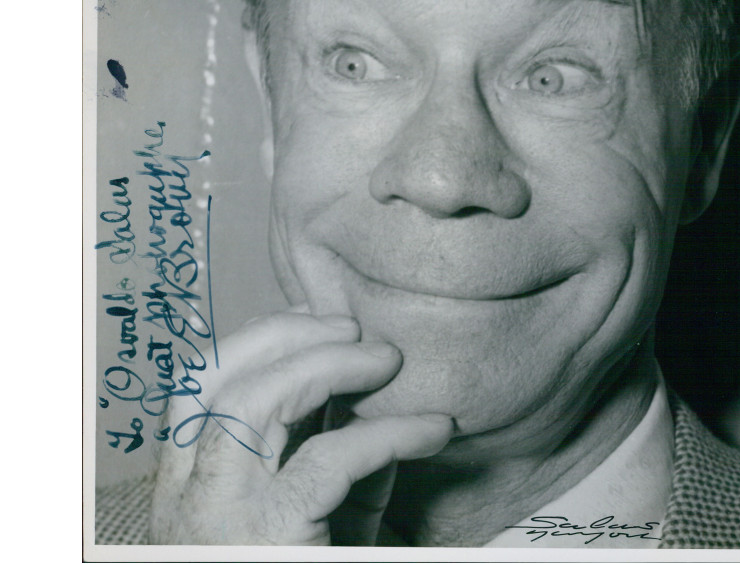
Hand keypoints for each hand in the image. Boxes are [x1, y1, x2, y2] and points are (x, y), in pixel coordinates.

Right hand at [149, 310, 452, 544]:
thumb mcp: (323, 520)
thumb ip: (344, 465)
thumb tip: (382, 405)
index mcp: (191, 481)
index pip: (199, 382)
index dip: (258, 336)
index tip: (318, 316)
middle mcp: (189, 492)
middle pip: (216, 375)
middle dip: (288, 333)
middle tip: (353, 327)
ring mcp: (220, 515)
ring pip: (251, 401)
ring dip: (325, 364)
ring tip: (386, 358)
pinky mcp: (267, 537)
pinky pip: (330, 459)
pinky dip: (391, 431)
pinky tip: (435, 428)